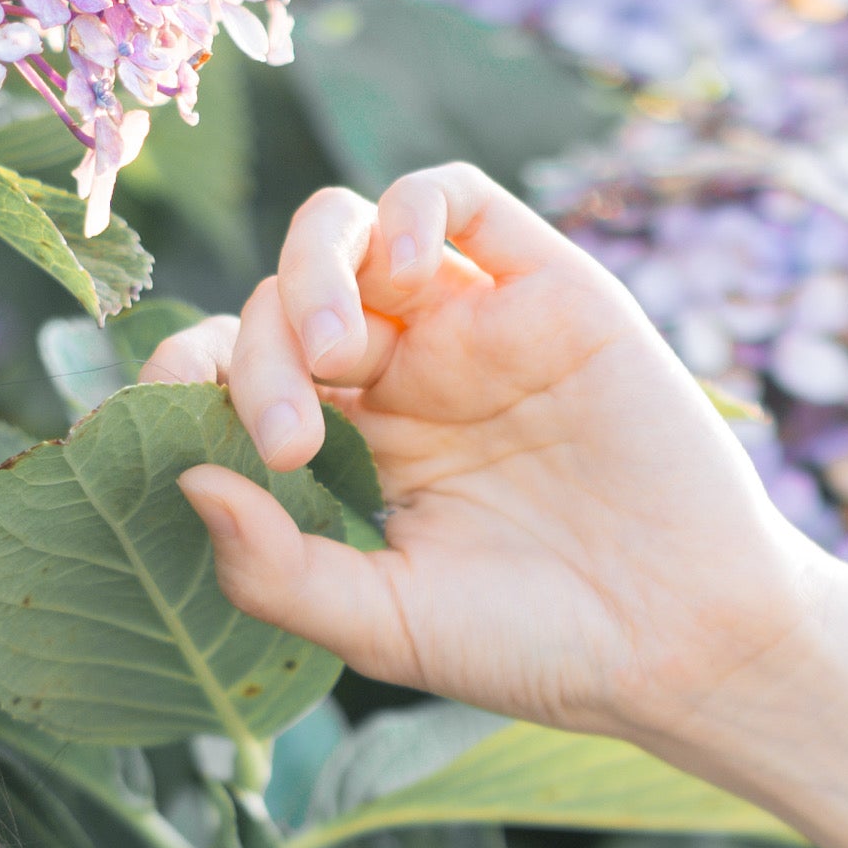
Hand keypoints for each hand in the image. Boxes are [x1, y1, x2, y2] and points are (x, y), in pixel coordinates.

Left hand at [141, 163, 842, 750]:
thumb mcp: (382, 625)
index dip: (183, 383)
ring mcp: (469, 327)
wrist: (683, 640)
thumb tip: (183, 482)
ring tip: (334, 354)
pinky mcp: (544, 287)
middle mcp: (400, 379)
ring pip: (349, 233)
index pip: (231, 378)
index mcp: (350, 453)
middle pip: (279, 305)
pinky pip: (457, 199)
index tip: (164, 436)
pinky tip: (406, 272)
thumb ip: (275, 567)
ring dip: (312, 272)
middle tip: (286, 441)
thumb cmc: (536, 648)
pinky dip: (410, 210)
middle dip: (255, 358)